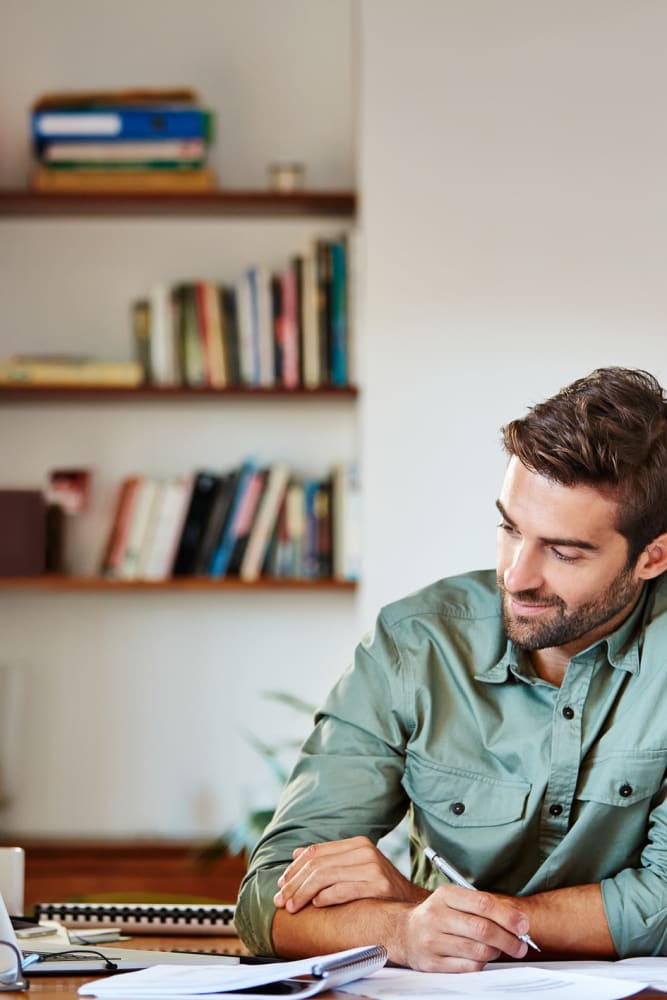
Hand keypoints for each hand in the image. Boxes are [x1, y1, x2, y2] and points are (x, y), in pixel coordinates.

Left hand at [273, 836, 427, 911]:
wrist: (412, 903)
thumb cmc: (380, 888)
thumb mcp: (355, 867)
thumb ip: (329, 859)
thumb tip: (296, 854)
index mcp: (356, 843)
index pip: (316, 852)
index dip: (294, 868)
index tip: (281, 884)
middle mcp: (364, 851)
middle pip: (317, 864)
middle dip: (294, 884)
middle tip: (281, 900)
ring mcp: (372, 867)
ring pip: (325, 876)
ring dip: (303, 893)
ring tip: (292, 907)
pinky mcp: (378, 885)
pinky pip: (343, 889)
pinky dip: (325, 897)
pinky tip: (316, 904)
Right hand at [396, 885, 529, 971]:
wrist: (404, 932)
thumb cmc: (439, 915)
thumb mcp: (454, 900)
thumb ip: (483, 905)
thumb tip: (518, 919)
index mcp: (445, 895)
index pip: (482, 904)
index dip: (507, 916)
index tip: (524, 925)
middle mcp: (437, 916)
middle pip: (482, 930)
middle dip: (508, 939)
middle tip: (521, 945)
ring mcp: (433, 940)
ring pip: (478, 951)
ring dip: (496, 952)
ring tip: (499, 950)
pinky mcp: (432, 962)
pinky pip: (468, 967)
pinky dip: (481, 964)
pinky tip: (481, 957)